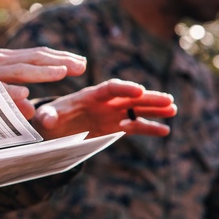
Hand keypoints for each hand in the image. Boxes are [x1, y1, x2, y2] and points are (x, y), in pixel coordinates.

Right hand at [0, 47, 86, 118]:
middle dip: (59, 61)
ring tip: (62, 73)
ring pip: (19, 70)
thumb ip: (13, 100)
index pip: (37, 55)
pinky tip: (25, 94)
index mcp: (5, 60)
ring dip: (41, 72)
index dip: (60, 58)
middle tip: (82, 66)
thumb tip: (31, 110)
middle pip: (34, 58)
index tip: (81, 63)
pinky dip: (10, 91)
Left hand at [31, 79, 175, 139]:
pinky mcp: (115, 127)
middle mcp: (105, 102)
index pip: (110, 88)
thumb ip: (48, 116)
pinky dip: (149, 128)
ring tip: (173, 109)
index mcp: (90, 95)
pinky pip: (135, 126)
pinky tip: (165, 130)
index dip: (125, 88)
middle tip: (167, 99)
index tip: (139, 90)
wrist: (53, 128)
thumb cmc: (48, 118)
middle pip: (129, 97)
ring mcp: (112, 114)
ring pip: (137, 110)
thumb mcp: (45, 116)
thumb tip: (48, 120)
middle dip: (148, 98)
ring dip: (154, 109)